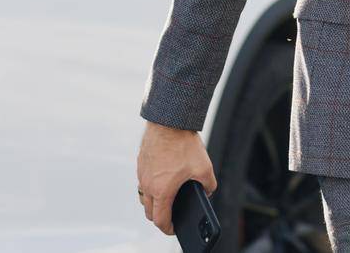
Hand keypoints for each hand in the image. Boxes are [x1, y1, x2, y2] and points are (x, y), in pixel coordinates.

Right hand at [137, 119, 217, 235]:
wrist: (169, 120)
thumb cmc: (184, 144)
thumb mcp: (205, 168)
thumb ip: (209, 185)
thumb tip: (207, 192)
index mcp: (162, 190)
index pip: (160, 220)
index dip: (168, 228)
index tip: (174, 229)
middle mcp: (148, 184)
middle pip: (149, 211)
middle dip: (160, 217)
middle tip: (171, 215)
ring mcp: (142, 173)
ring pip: (144, 196)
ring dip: (153, 202)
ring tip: (166, 198)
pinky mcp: (141, 161)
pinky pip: (143, 180)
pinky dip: (151, 185)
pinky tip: (163, 177)